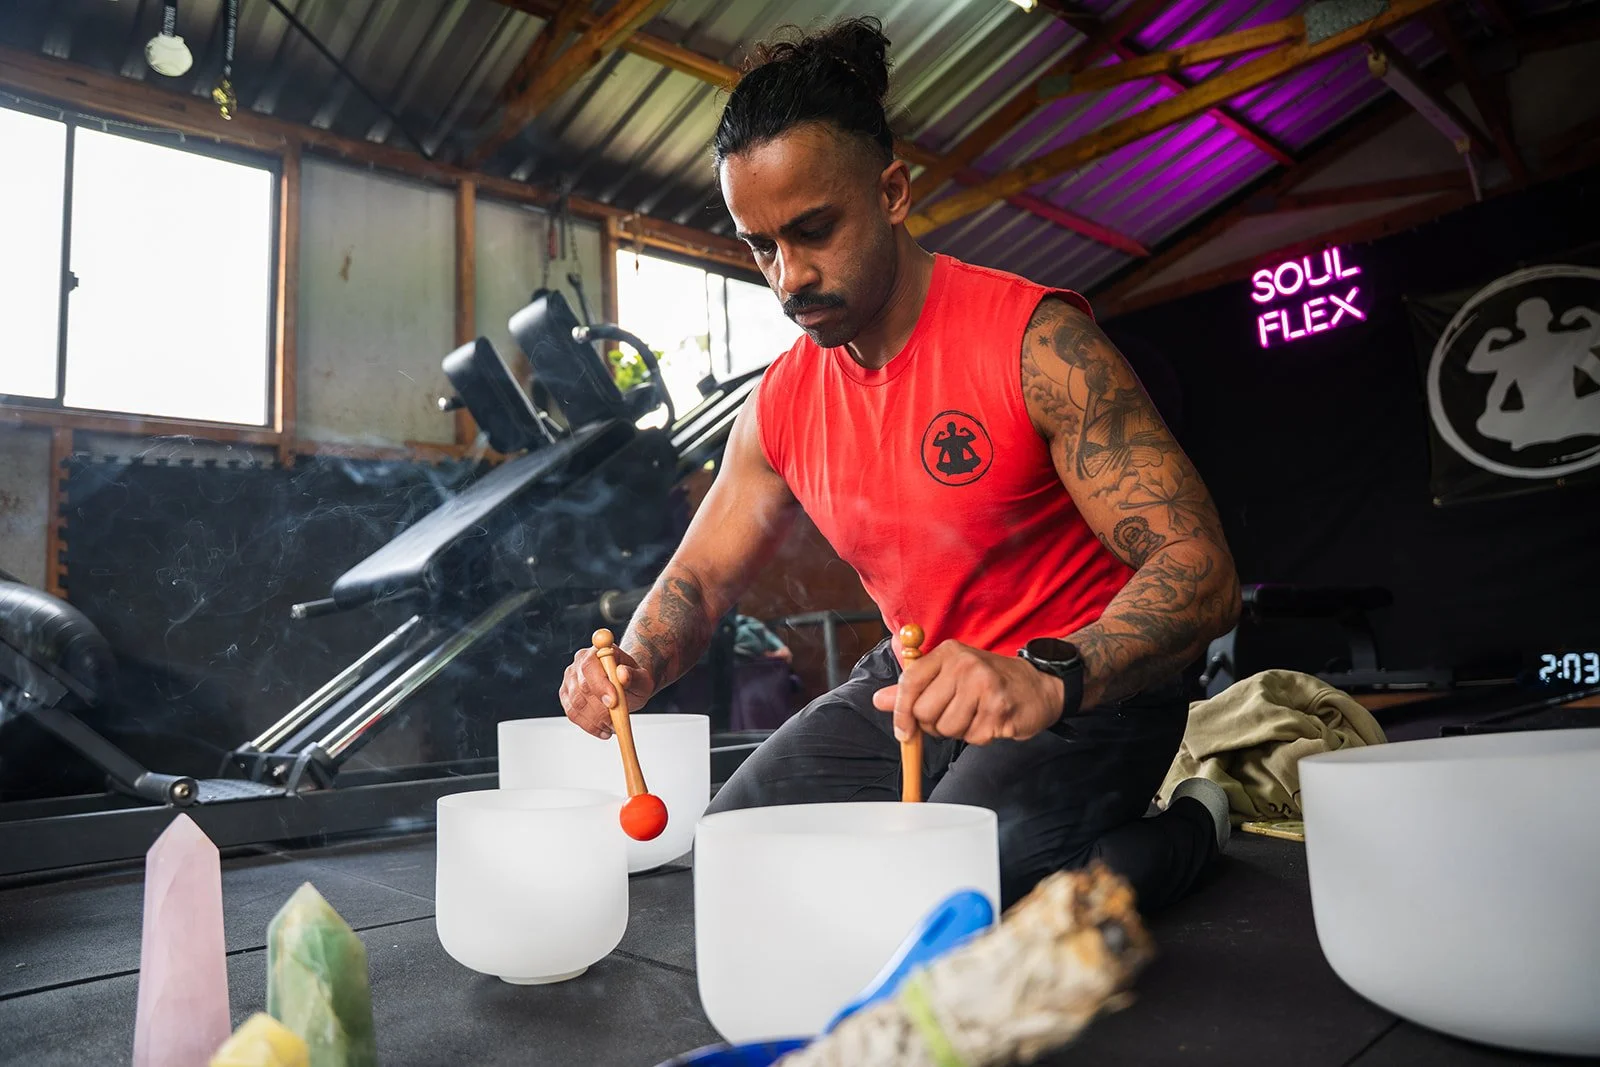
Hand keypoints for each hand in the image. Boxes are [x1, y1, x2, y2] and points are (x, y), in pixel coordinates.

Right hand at [560, 646, 654, 739]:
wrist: (627, 684)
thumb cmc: (634, 679)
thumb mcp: (642, 678)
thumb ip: (634, 676)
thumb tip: (622, 674)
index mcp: (598, 651)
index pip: (590, 666)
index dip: (600, 685)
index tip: (613, 703)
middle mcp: (580, 662)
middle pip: (581, 688)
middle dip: (600, 709)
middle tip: (616, 722)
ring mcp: (570, 679)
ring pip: (576, 704)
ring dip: (595, 720)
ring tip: (612, 726)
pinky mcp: (566, 695)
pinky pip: (573, 714)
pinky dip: (588, 726)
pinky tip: (603, 730)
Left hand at [871, 640, 1064, 745]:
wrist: (1038, 686)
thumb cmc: (988, 681)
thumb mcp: (949, 675)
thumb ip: (913, 688)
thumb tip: (879, 700)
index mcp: (949, 652)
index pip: (909, 683)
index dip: (901, 712)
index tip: (903, 730)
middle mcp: (965, 665)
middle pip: (924, 712)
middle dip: (933, 724)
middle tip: (953, 714)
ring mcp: (984, 687)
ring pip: (946, 729)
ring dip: (957, 731)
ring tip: (974, 715)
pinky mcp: (999, 710)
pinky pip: (971, 738)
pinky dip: (978, 736)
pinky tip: (990, 720)